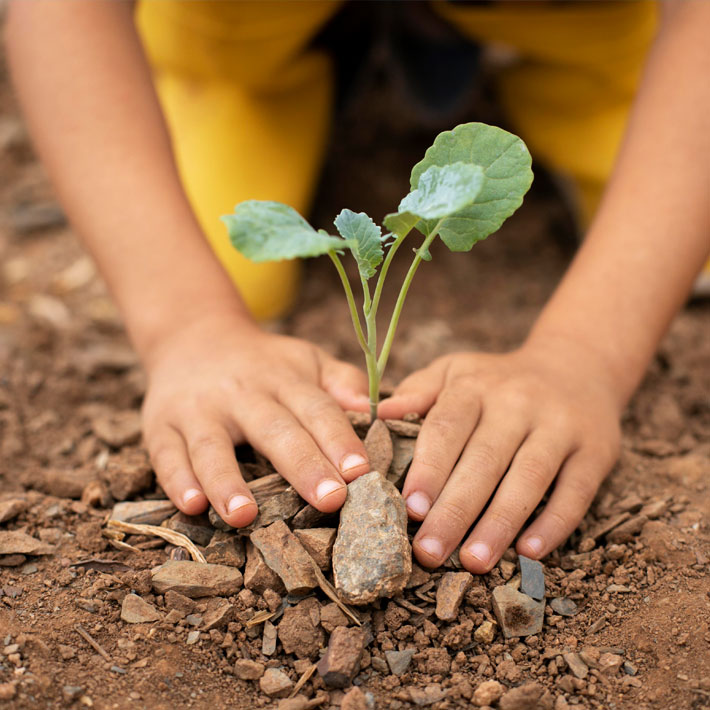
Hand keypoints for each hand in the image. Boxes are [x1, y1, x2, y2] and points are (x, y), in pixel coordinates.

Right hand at [141, 311, 370, 526]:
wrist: (193, 337)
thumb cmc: (264, 363)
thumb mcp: (305, 360)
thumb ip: (341, 381)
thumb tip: (374, 409)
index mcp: (284, 379)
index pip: (316, 409)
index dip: (338, 439)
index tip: (360, 472)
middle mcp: (242, 393)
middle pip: (274, 430)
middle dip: (302, 465)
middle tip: (330, 500)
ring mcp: (198, 409)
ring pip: (212, 445)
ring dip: (227, 481)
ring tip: (244, 516)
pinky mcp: (161, 425)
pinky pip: (167, 454)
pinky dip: (177, 480)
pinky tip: (191, 505)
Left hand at [378, 337, 622, 571]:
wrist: (575, 365)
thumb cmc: (498, 380)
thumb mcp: (457, 370)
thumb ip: (419, 390)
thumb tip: (378, 413)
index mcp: (476, 386)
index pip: (447, 427)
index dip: (429, 468)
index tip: (409, 508)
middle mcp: (518, 402)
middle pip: (484, 460)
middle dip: (455, 510)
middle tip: (429, 553)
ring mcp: (560, 426)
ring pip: (529, 478)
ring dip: (500, 524)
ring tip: (474, 562)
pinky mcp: (595, 450)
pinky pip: (576, 491)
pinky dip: (555, 523)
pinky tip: (530, 552)